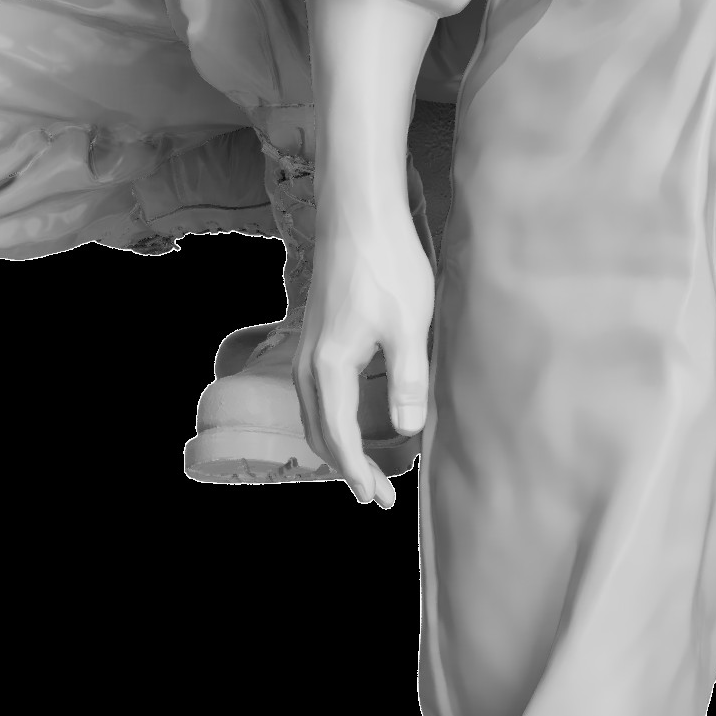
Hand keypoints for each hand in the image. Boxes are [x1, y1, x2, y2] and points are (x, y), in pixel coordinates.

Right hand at [295, 200, 432, 508]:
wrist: (359, 214)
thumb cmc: (387, 266)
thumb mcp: (408, 326)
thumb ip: (407, 381)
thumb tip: (406, 432)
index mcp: (330, 369)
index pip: (339, 439)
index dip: (358, 474)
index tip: (378, 500)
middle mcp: (308, 364)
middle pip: (320, 432)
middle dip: (346, 467)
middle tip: (376, 494)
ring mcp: (307, 347)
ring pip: (313, 413)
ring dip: (336, 444)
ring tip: (363, 466)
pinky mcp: (314, 333)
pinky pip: (314, 393)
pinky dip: (330, 418)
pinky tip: (351, 416)